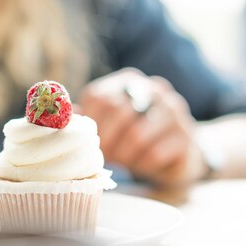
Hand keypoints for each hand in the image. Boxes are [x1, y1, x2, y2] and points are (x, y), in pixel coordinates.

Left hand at [79, 68, 206, 187]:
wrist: (175, 154)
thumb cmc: (133, 138)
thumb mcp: (109, 125)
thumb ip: (88, 119)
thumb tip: (59, 122)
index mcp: (128, 81)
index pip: (100, 97)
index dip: (91, 125)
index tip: (90, 144)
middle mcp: (154, 88)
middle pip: (118, 112)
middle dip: (107, 142)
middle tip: (106, 158)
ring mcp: (174, 109)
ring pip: (137, 135)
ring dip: (124, 156)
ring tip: (124, 162)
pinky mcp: (187, 134)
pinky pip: (155, 154)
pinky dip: (143, 165)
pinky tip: (143, 164)